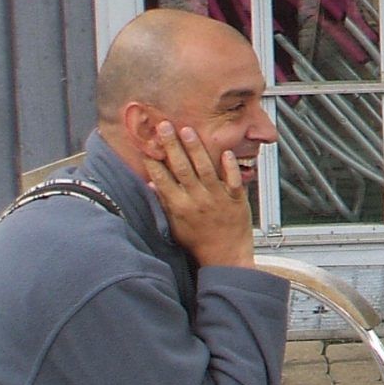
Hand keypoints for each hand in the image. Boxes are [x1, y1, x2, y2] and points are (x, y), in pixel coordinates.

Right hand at [144, 121, 254, 268]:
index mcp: (180, 207)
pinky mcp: (236, 199)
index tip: (147, 145)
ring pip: (205, 169)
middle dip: (172, 146)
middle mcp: (197, 200)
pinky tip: (226, 152)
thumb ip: (164, 204)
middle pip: (182, 168)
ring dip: (196, 149)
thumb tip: (150, 184)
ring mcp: (217, 198)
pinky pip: (233, 180)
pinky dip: (230, 167)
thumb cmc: (198, 242)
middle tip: (164, 126)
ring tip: (187, 131)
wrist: (225, 257)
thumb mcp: (175, 226)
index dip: (154, 162)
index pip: (163, 180)